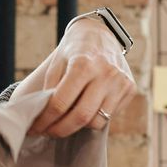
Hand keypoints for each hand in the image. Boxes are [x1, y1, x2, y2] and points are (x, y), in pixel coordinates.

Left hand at [28, 18, 137, 137]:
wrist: (101, 34)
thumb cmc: (74, 50)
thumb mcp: (56, 63)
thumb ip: (50, 89)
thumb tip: (43, 118)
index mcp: (83, 64)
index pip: (60, 103)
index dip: (45, 120)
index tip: (35, 128)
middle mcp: (105, 74)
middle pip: (81, 116)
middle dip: (60, 130)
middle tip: (47, 132)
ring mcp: (120, 82)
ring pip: (97, 121)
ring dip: (78, 127)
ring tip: (65, 122)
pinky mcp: (130, 88)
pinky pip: (110, 115)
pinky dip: (94, 118)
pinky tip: (84, 110)